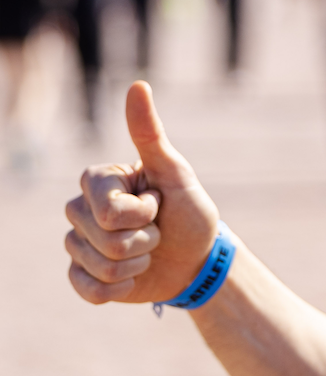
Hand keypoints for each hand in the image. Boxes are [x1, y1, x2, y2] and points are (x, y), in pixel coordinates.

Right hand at [65, 81, 219, 305]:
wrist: (197, 258)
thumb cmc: (189, 211)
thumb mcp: (176, 173)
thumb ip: (150, 134)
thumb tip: (138, 85)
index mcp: (98, 180)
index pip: (108, 209)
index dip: (143, 214)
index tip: (158, 203)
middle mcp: (80, 209)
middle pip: (105, 239)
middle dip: (145, 239)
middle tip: (157, 229)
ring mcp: (78, 243)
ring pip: (100, 265)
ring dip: (138, 264)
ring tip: (149, 251)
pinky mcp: (81, 275)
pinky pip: (90, 290)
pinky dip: (121, 288)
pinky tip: (134, 276)